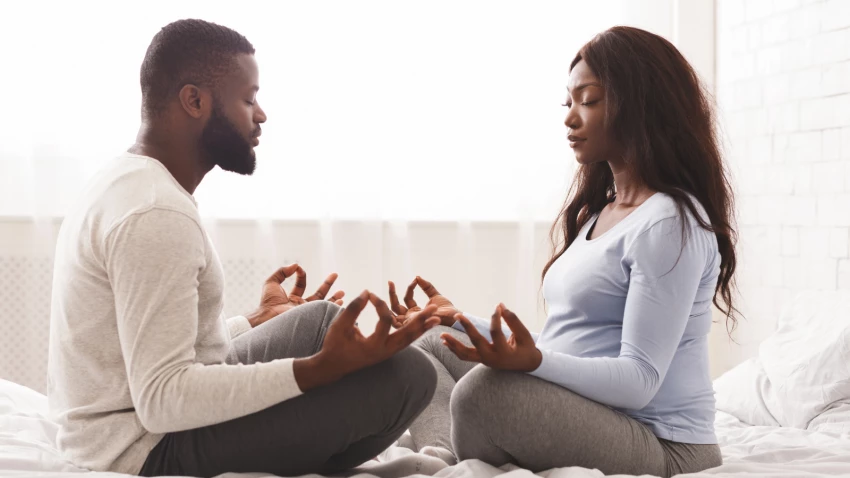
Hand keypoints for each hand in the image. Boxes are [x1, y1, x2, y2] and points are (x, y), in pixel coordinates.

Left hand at [246, 264, 344, 326]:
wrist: (270, 319)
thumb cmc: (268, 303)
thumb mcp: (271, 283)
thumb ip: (282, 272)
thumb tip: (295, 265)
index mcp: (292, 298)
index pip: (301, 285)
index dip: (302, 275)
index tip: (300, 270)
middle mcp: (301, 306)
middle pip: (317, 295)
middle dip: (327, 285)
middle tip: (335, 275)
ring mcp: (307, 313)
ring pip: (323, 305)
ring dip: (333, 298)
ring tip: (343, 293)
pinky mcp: (312, 318)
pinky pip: (324, 313)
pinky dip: (333, 308)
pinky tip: (340, 304)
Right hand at [293, 290, 440, 390]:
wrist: (333, 366)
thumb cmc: (334, 345)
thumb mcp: (340, 326)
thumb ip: (353, 309)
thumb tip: (366, 292)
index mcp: (373, 346)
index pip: (385, 322)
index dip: (379, 305)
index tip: (370, 294)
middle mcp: (385, 351)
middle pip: (407, 335)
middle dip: (421, 321)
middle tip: (434, 309)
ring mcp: (388, 353)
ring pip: (409, 339)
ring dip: (423, 328)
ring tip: (437, 318)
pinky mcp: (388, 352)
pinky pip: (405, 341)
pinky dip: (415, 333)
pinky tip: (424, 325)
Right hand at [388, 276, 458, 327]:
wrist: (452, 318)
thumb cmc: (446, 310)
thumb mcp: (435, 296)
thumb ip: (427, 287)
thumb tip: (417, 277)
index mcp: (416, 311)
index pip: (407, 298)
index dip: (410, 288)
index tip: (415, 280)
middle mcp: (411, 317)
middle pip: (395, 305)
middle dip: (392, 293)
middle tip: (390, 281)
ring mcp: (409, 322)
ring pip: (393, 310)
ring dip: (391, 297)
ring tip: (390, 284)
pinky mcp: (410, 324)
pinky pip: (396, 319)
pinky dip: (391, 310)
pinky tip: (391, 299)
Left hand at [442, 303, 541, 371]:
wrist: (526, 365)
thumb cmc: (526, 348)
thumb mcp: (524, 335)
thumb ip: (513, 320)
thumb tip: (500, 305)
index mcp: (504, 352)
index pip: (496, 333)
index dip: (496, 318)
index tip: (497, 307)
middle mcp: (492, 358)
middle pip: (476, 342)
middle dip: (466, 328)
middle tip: (458, 315)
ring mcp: (485, 361)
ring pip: (465, 354)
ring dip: (453, 344)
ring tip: (442, 335)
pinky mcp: (480, 360)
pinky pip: (465, 356)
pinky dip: (454, 349)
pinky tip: (445, 342)